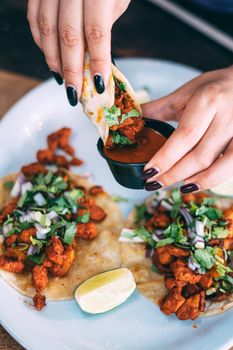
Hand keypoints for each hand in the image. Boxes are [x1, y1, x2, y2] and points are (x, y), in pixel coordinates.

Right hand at [27, 0, 129, 105]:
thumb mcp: (116, 1)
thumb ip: (103, 29)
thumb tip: (93, 63)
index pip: (96, 32)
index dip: (97, 62)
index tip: (99, 85)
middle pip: (68, 35)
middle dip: (71, 69)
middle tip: (75, 93)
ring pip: (46, 30)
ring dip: (53, 59)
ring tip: (61, 79)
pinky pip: (34, 19)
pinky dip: (40, 41)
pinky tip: (49, 56)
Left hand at [141, 66, 232, 192]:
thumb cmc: (214, 87)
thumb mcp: (185, 93)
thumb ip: (158, 108)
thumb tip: (131, 120)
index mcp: (208, 101)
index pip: (184, 136)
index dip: (165, 158)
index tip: (148, 172)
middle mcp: (228, 117)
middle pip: (200, 155)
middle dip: (174, 174)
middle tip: (153, 184)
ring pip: (219, 166)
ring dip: (195, 181)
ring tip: (176, 188)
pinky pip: (231, 167)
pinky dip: (213, 179)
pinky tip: (196, 183)